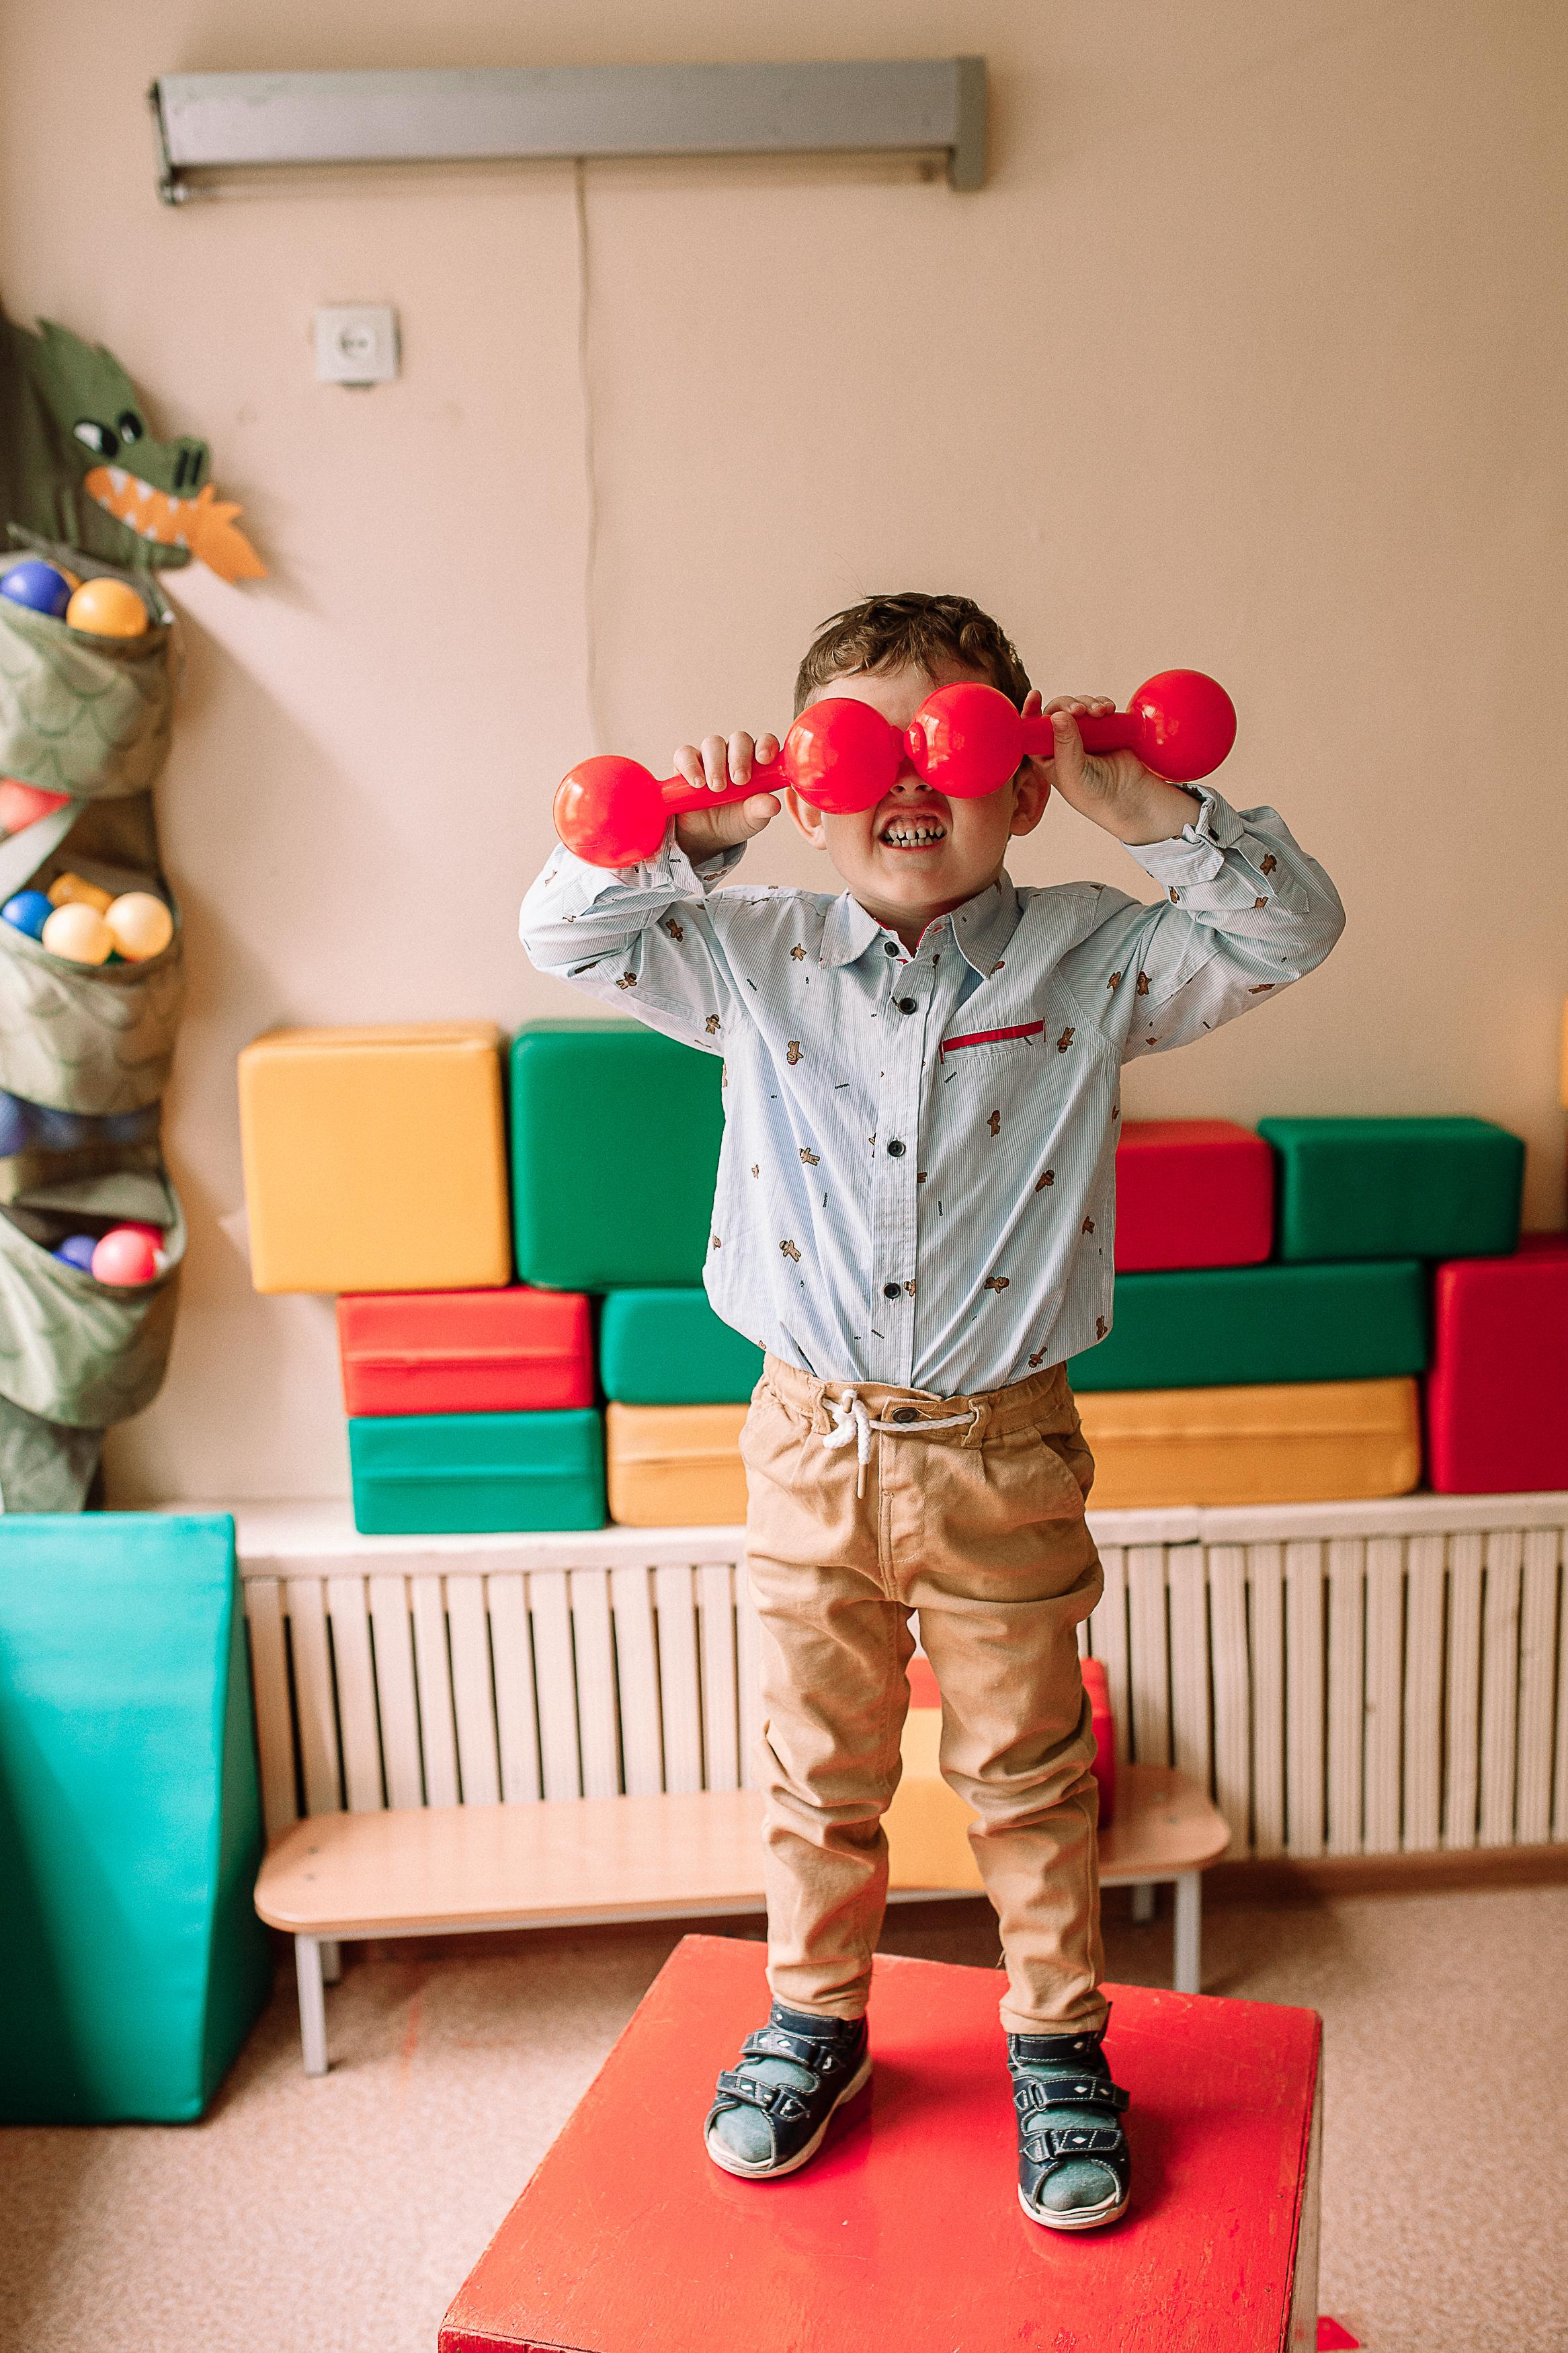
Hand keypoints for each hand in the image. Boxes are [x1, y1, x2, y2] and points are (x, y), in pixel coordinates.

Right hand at [671, 730, 780, 861]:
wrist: (707, 836)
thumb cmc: (735, 820)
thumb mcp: (752, 819)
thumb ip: (761, 809)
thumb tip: (773, 805)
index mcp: (756, 762)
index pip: (765, 742)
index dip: (766, 745)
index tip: (764, 759)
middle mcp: (733, 754)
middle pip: (739, 739)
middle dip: (740, 757)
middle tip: (740, 780)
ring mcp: (709, 756)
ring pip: (713, 743)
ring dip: (716, 764)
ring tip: (717, 787)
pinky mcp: (685, 764)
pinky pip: (685, 753)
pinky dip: (690, 765)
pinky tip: (697, 783)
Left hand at [1026, 690, 1200, 846]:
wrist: (1130, 797)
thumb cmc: (1095, 795)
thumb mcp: (1073, 772)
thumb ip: (1065, 744)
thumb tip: (1058, 715)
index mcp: (1047, 756)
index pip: (1032, 730)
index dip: (1031, 711)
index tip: (1035, 695)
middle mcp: (1063, 743)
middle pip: (1056, 712)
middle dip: (1067, 705)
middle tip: (1079, 710)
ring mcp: (1084, 735)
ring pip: (1079, 706)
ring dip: (1088, 703)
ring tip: (1101, 712)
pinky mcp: (1104, 729)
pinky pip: (1099, 708)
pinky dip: (1102, 704)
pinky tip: (1109, 710)